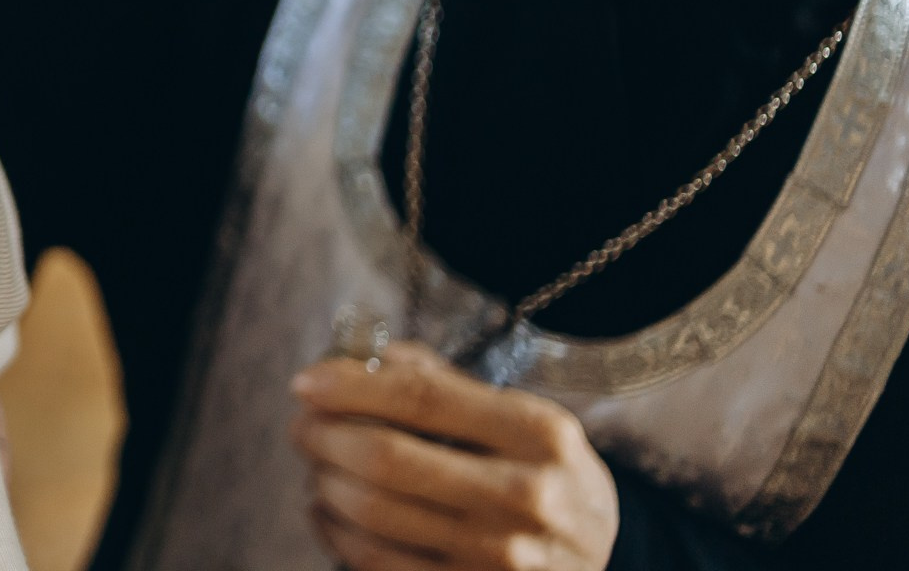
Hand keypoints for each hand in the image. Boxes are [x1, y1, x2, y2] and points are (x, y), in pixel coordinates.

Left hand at [291, 342, 618, 570]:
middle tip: (303, 426)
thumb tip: (367, 358)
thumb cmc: (546, 474)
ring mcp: (501, 555)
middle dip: (324, 436)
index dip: (350, 386)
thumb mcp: (524, 419)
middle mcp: (524, 496)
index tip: (306, 382)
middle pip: (387, 459)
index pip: (421, 398)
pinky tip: (327, 510)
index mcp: (537, 433)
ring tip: (318, 467)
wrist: (604, 556)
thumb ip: (448, 385)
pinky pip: (375, 562)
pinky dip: (334, 531)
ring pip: (373, 514)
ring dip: (325, 483)